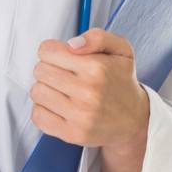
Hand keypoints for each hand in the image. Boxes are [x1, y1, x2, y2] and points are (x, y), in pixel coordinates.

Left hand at [30, 28, 149, 159]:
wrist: (135, 120)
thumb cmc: (122, 81)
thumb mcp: (121, 50)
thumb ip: (98, 37)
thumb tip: (72, 45)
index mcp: (98, 68)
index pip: (47, 51)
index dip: (52, 52)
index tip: (63, 58)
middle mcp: (89, 93)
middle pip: (39, 70)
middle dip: (49, 69)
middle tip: (65, 75)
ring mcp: (80, 116)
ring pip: (36, 92)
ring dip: (46, 89)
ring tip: (63, 91)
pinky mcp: (72, 134)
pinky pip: (38, 115)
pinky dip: (44, 110)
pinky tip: (60, 107)